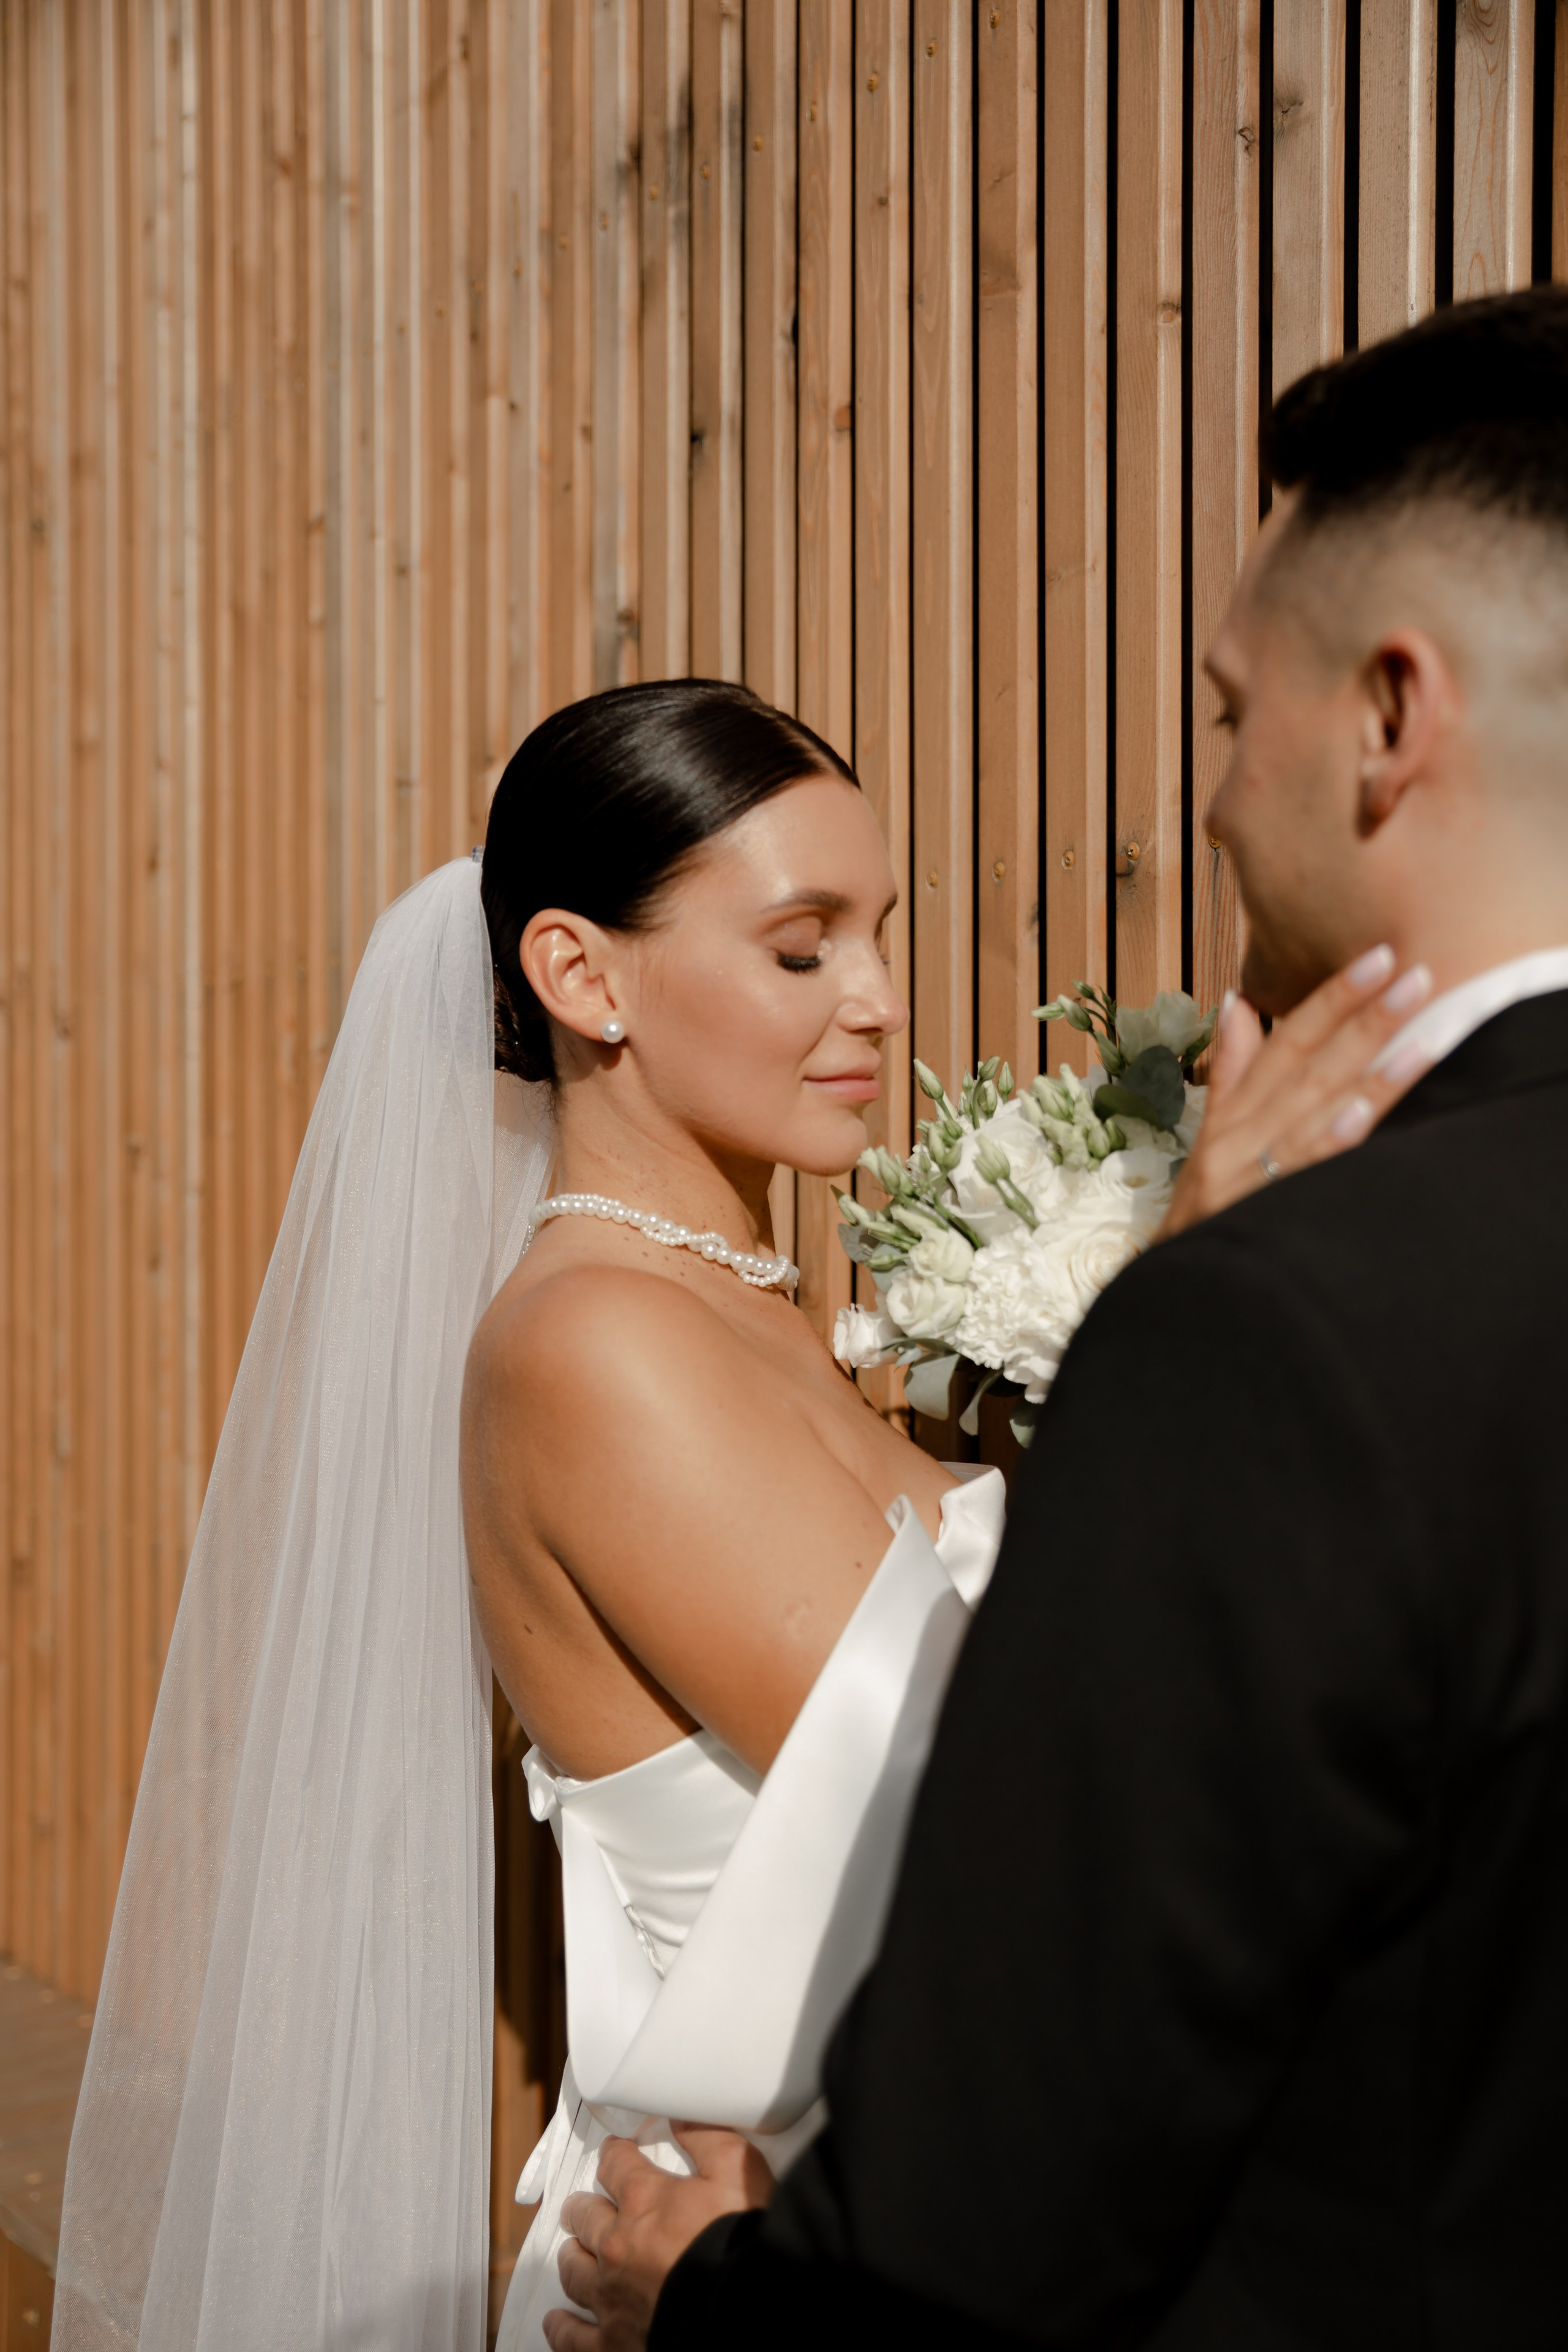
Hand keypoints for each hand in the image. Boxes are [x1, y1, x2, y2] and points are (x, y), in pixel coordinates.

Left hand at [542, 2125, 773, 2351]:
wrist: (743, 2309)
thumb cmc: (742, 2239)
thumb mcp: (738, 2171)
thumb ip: (707, 2137)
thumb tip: (680, 2115)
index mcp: (643, 2200)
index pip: (615, 2164)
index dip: (614, 2154)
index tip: (614, 2153)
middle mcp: (617, 2245)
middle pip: (585, 2216)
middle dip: (584, 2207)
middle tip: (583, 2207)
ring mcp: (610, 2296)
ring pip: (574, 2270)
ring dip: (572, 2256)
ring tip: (571, 2252)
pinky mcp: (612, 2342)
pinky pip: (574, 2336)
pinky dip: (563, 2327)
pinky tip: (557, 2321)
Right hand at [1162, 945, 1432, 1238]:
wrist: (1168, 1290)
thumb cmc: (1202, 1212)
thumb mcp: (1211, 1137)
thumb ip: (1232, 1071)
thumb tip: (1237, 1002)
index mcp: (1233, 1112)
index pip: (1287, 1039)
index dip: (1332, 997)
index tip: (1379, 957)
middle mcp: (1238, 1136)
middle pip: (1308, 1066)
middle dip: (1365, 1018)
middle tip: (1417, 976)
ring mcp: (1246, 1175)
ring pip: (1312, 1115)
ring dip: (1370, 1076)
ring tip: (1422, 1040)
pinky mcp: (1256, 1214)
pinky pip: (1297, 1174)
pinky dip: (1327, 1143)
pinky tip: (1358, 1117)